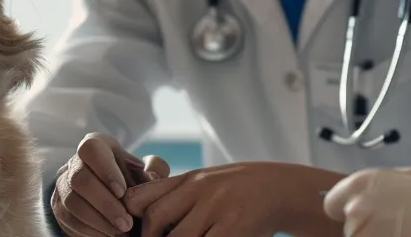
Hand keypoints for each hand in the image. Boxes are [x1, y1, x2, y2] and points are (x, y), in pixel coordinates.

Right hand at [51, 133, 169, 236]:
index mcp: (95, 145)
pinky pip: (69, 220)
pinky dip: (90, 230)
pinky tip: (109, 235)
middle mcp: (74, 163)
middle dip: (105, 204)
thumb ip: (152, 171)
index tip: (122, 191)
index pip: (91, 149)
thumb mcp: (142, 170)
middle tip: (127, 223)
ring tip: (121, 232)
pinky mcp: (59, 207)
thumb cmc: (129, 178)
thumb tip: (151, 179)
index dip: (105, 170)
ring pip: (72, 202)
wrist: (108, 194)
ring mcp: (63, 185)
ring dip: (98, 220)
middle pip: (80, 179)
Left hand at [122, 161, 342, 236]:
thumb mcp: (206, 183)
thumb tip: (139, 215)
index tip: (130, 230)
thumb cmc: (237, 190)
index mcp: (189, 179)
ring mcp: (217, 208)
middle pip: (155, 219)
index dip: (130, 217)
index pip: (142, 196)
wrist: (281, 188)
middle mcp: (200, 189)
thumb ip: (176, 195)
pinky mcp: (233, 228)